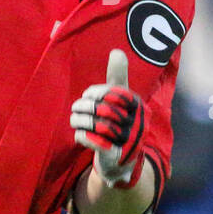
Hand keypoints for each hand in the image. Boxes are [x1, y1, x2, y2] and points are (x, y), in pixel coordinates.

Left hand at [70, 48, 145, 188]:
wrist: (121, 161)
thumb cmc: (120, 123)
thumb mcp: (122, 100)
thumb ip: (118, 77)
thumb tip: (117, 51)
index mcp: (138, 106)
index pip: (112, 92)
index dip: (95, 92)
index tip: (88, 95)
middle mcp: (136, 123)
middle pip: (101, 108)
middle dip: (83, 106)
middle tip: (75, 108)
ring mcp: (126, 140)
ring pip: (94, 124)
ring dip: (78, 121)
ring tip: (74, 120)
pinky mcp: (113, 155)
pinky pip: (90, 140)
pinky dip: (81, 136)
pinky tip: (79, 135)